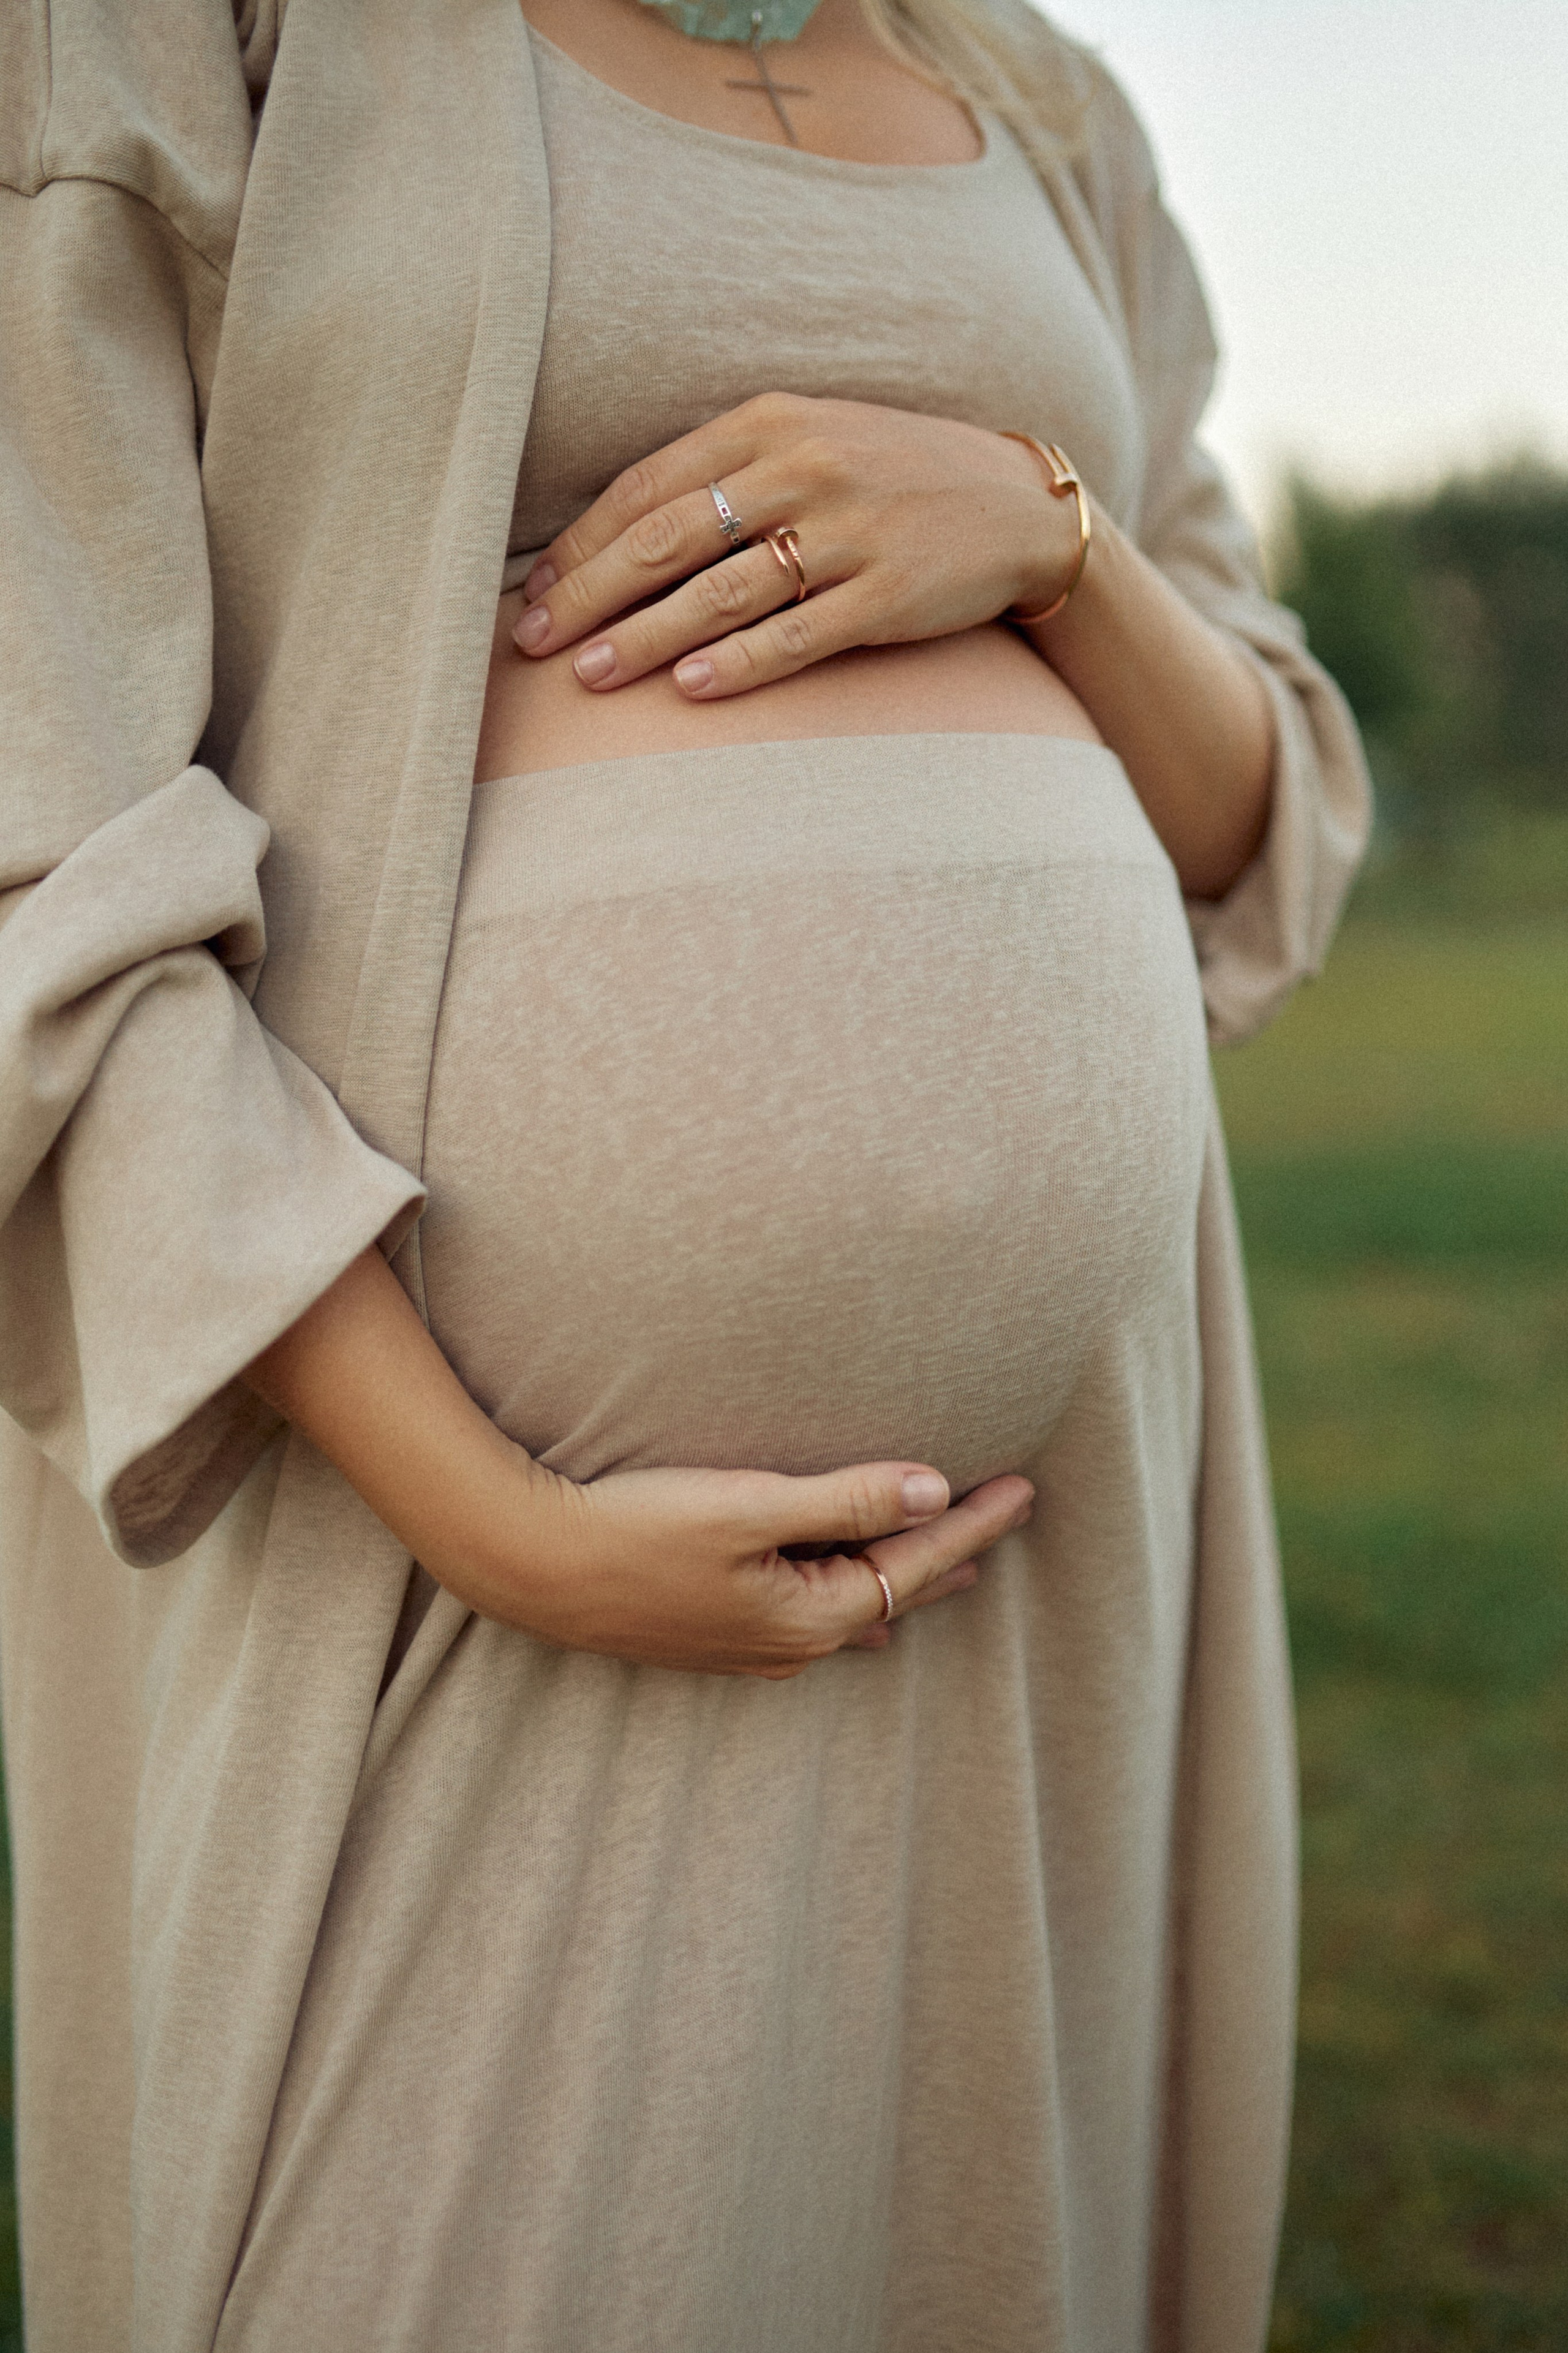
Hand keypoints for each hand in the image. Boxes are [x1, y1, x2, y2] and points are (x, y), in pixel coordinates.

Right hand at [244, 1248, 1032, 1681]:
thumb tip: (931, 1488)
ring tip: (950, 1560)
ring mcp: (749, 1647)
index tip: (1026, 1487)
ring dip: (902, 1576)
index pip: (915, 1560)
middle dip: (952, 1552)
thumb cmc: (637, 1529)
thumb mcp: (749, 1507)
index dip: (975, 1522)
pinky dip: (849, 1600)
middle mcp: (788, 1644)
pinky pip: (810, 1621)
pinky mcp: (713, 1636)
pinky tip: (857, 1611)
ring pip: (854, 1608)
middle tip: (1006, 1517)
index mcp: (809, 1615)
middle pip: (894, 1591)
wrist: (532, 1565)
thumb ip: (843, 1499)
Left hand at [510, 392, 1081, 698]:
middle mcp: (801, 469)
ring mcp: (846, 531)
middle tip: (533, 641)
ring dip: (645, 636)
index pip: (649, 486)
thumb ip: (727, 474)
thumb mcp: (811, 442)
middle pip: (668, 538)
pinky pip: (797, 633)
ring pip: (720, 591)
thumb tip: (628, 536)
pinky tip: (690, 688)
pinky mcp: (886, 591)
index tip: (535, 592)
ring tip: (590, 674)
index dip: (583, 544)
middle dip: (590, 593)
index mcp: (769, 425)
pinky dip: (740, 662)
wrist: (1017, 504)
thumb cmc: (895, 477)